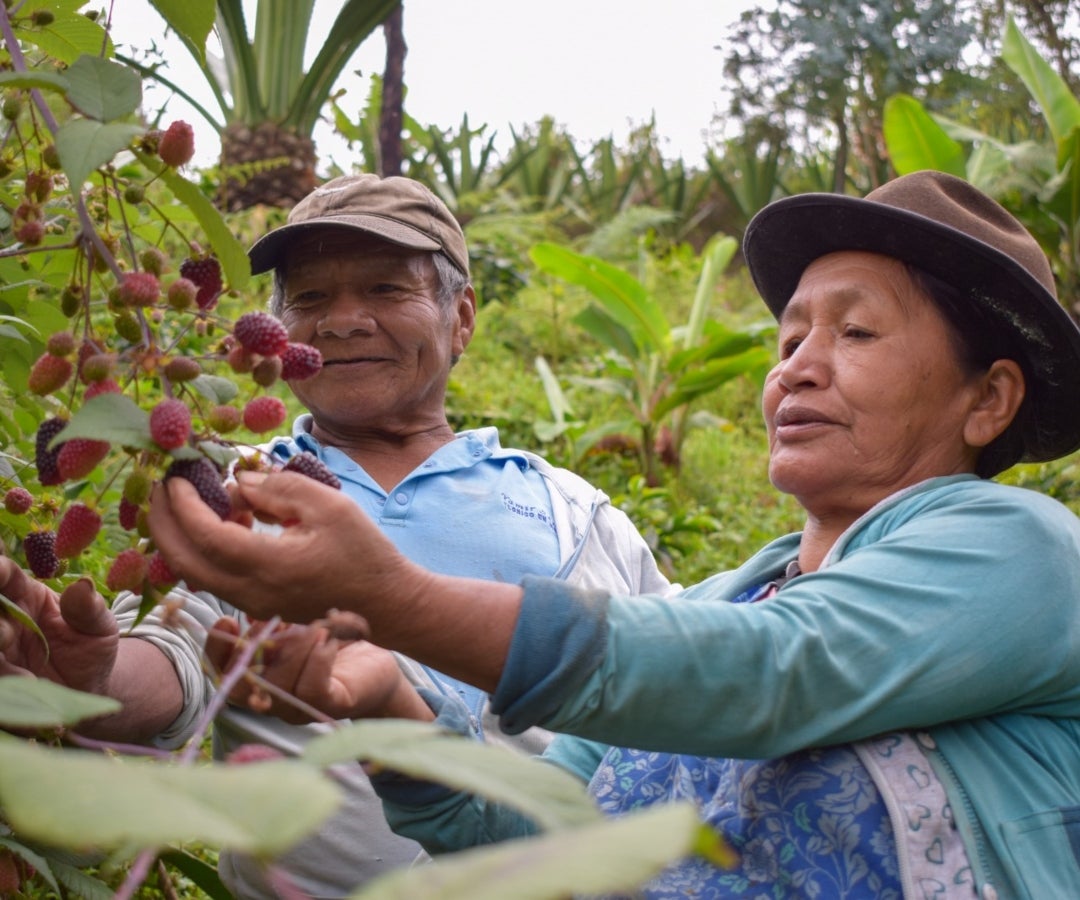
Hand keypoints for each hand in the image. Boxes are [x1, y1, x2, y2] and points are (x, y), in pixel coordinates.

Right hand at [0, 558, 117, 694]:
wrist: (89, 687)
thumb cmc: (93, 647)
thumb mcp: (100, 627)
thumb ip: (89, 608)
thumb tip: (84, 584)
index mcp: (29, 596)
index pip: (8, 576)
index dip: (0, 569)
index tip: (0, 569)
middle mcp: (8, 619)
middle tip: (6, 629)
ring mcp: (2, 646)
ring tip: (8, 641)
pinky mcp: (2, 672)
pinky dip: (7, 672)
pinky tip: (29, 679)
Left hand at [149, 469, 522, 693]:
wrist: (386, 602)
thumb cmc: (364, 552)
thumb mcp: (329, 506)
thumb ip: (280, 489)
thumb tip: (240, 482)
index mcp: (266, 566)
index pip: (204, 534)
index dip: (183, 503)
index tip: (177, 473)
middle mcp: (249, 592)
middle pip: (183, 561)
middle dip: (163, 521)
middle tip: (161, 486)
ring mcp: (251, 603)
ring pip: (194, 573)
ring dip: (181, 537)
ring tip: (185, 500)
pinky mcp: (258, 604)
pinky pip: (214, 578)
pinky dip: (203, 549)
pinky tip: (223, 521)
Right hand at [206, 617, 432, 723]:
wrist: (383, 660)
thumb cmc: (335, 637)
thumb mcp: (298, 622)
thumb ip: (271, 618)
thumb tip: (250, 609)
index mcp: (261, 677)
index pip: (222, 674)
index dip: (216, 651)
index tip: (227, 620)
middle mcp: (274, 698)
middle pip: (239, 688)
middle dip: (251, 650)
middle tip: (273, 622)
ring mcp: (301, 707)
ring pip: (279, 686)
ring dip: (293, 648)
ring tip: (312, 624)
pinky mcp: (332, 705)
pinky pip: (313, 688)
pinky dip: (317, 658)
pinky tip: (328, 637)